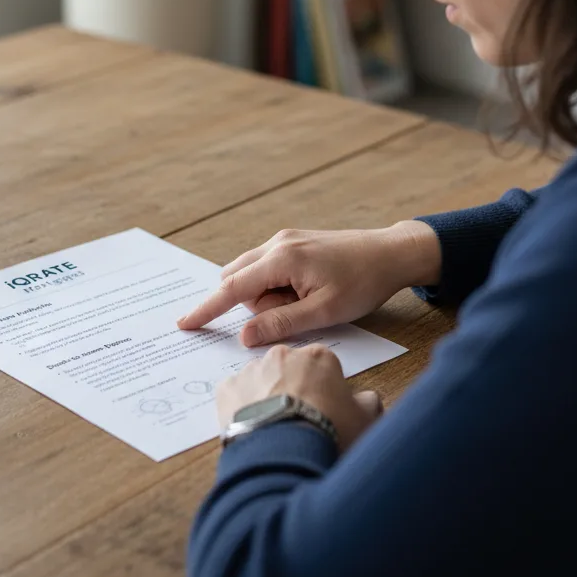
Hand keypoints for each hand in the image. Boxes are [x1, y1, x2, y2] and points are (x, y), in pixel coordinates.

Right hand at [177, 221, 440, 346]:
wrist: (391, 253)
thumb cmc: (363, 283)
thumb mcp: (325, 312)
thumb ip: (282, 323)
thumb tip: (244, 337)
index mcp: (282, 258)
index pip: (232, 288)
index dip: (207, 309)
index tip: (185, 324)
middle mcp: (277, 243)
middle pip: (240, 282)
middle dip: (257, 305)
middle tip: (298, 312)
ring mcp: (284, 239)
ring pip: (253, 276)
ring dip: (269, 297)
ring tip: (308, 302)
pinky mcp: (293, 242)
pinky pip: (268, 269)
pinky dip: (277, 287)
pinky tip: (307, 292)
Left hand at [216, 344, 382, 451]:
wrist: (286, 455)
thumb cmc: (329, 434)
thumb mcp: (365, 421)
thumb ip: (368, 403)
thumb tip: (367, 400)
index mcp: (317, 357)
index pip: (322, 367)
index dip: (325, 390)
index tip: (325, 410)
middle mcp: (282, 356)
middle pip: (288, 370)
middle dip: (293, 388)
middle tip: (299, 420)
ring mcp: (252, 371)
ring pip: (260, 381)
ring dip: (265, 398)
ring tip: (274, 430)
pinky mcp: (227, 389)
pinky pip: (235, 396)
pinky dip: (241, 409)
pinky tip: (252, 430)